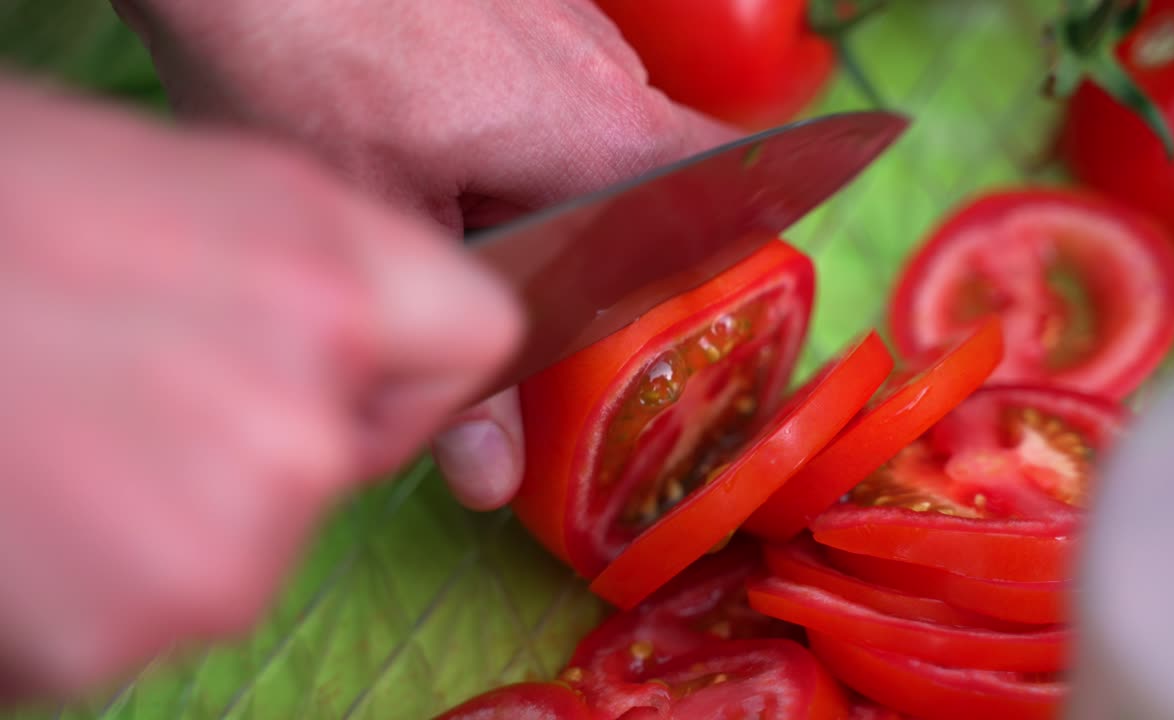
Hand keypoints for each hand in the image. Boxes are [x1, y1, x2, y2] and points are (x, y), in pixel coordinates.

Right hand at [0, 77, 520, 699]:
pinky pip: (154, 605)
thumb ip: (302, 265)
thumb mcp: (171, 185)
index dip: (411, 356)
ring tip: (55, 434)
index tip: (356, 364)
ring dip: (167, 507)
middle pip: (349, 451)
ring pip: (251, 537)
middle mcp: (303, 411)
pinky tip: (28, 502)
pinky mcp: (135, 625)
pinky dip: (94, 576)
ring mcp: (227, 536)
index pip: (473, 335)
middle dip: (265, 435)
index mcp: (324, 274)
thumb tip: (359, 331)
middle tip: (131, 385)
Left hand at [115, 0, 739, 508]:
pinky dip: (515, 142)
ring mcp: (566, 22)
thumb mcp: (387, 230)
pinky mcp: (518, 4)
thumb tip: (495, 481)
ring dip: (557, 198)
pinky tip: (429, 150)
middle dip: (610, 254)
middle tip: (555, 314)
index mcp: (603, 134)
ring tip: (466, 224)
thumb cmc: (305, 54)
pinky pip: (553, 92)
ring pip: (600, 140)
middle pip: (659, 184)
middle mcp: (608, 68)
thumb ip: (463, 356)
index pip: (737, 192)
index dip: (741, 257)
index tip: (707, 313)